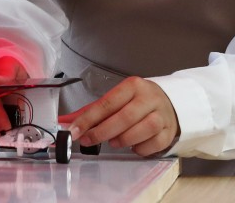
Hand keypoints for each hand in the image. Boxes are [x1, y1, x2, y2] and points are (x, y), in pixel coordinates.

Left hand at [58, 76, 178, 156]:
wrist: (169, 103)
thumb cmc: (136, 101)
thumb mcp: (115, 99)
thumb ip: (91, 111)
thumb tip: (65, 121)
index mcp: (133, 86)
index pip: (107, 103)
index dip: (88, 119)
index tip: (73, 130)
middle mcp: (149, 98)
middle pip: (124, 117)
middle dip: (102, 132)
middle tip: (88, 141)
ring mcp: (162, 115)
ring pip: (143, 130)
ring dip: (123, 140)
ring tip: (113, 141)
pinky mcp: (169, 132)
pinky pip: (154, 144)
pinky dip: (139, 149)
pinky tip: (133, 145)